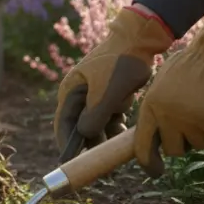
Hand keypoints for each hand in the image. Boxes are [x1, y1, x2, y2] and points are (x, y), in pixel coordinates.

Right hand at [55, 4, 175, 156]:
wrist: (140, 39)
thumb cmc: (120, 63)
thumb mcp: (107, 92)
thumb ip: (94, 116)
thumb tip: (84, 136)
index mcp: (71, 91)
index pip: (64, 123)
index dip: (67, 144)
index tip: (72, 162)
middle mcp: (79, 95)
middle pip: (80, 126)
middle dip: (90, 144)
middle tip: (100, 164)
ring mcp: (95, 95)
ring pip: (97, 124)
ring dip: (105, 136)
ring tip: (115, 150)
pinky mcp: (110, 95)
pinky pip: (109, 117)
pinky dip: (116, 127)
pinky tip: (124, 135)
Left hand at [132, 6, 203, 175]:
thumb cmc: (192, 65)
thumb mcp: (164, 84)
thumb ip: (157, 110)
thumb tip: (155, 138)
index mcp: (151, 107)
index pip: (142, 146)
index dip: (148, 162)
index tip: (155, 171)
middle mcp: (169, 118)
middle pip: (175, 150)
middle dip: (184, 143)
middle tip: (192, 126)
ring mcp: (193, 122)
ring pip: (200, 144)